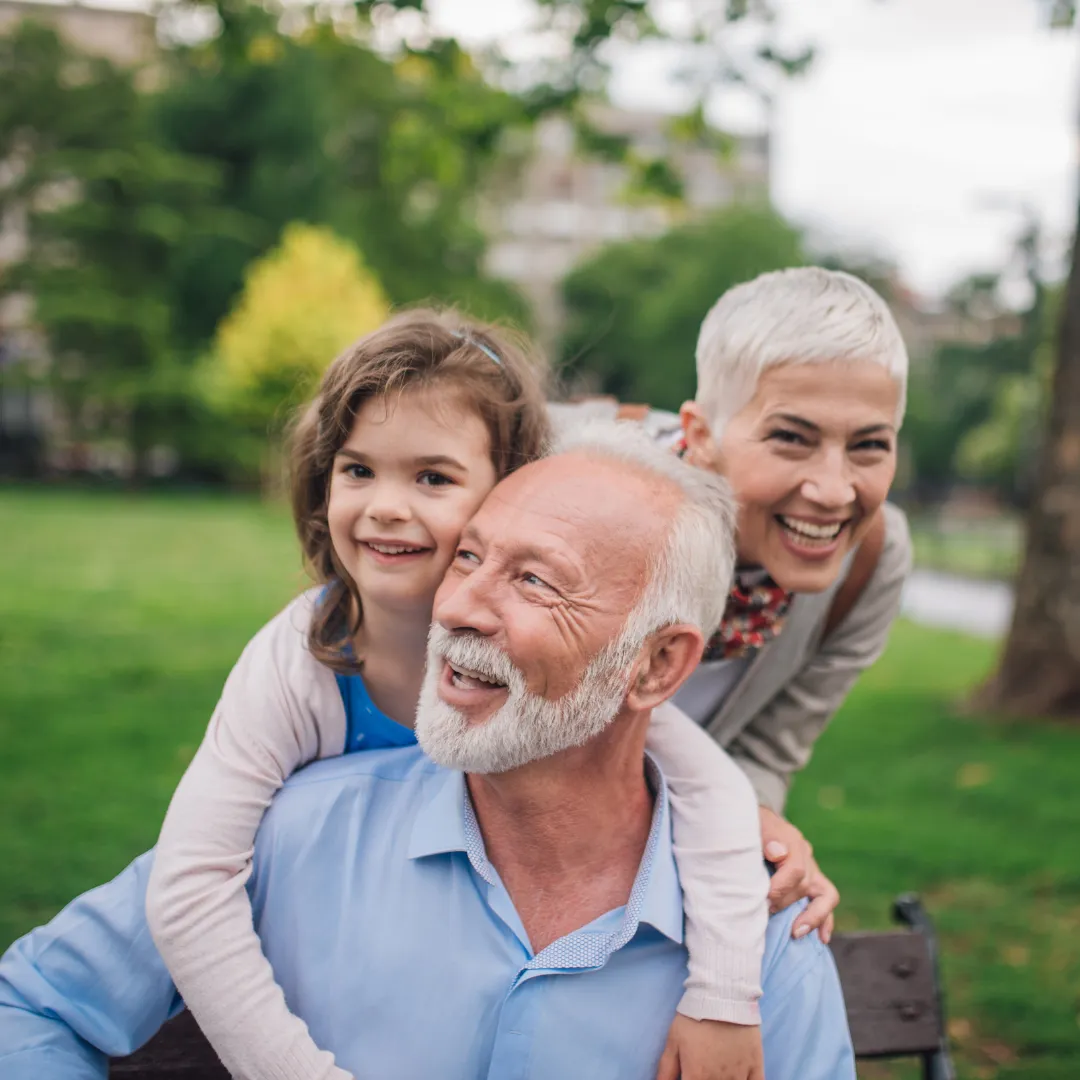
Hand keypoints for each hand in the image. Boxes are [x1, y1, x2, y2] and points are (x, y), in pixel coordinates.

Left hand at [657, 1015, 763, 1079]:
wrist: (722, 995)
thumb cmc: (694, 1017)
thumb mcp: (673, 1040)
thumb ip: (666, 1070)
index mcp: (697, 1076)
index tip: (689, 1077)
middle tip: (703, 1072)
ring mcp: (739, 1076)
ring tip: (718, 1074)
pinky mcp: (755, 1067)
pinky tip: (739, 1078)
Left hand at [759, 806, 839, 944]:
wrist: (748, 819)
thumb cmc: (746, 824)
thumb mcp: (749, 824)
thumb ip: (764, 835)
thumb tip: (777, 852)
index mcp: (791, 839)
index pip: (796, 869)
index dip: (781, 888)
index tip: (764, 899)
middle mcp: (805, 854)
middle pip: (805, 884)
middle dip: (785, 902)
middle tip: (764, 912)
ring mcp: (811, 868)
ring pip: (825, 894)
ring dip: (811, 916)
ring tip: (795, 932)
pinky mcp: (812, 881)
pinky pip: (826, 901)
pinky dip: (824, 920)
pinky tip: (821, 938)